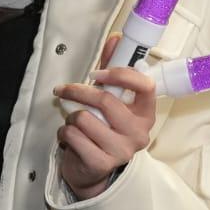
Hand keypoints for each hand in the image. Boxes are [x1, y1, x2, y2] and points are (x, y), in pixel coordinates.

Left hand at [53, 33, 155, 199]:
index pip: (145, 86)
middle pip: (106, 100)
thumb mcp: (109, 97)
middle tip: (63, 90)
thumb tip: (116, 39)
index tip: (96, 73)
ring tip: (75, 124)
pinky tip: (71, 139)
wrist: (92, 169)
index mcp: (146, 113)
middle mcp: (139, 132)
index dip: (120, 74)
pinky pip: (72, 136)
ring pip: (84, 118)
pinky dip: (64, 133)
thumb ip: (111, 69)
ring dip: (71, 117)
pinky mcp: (102, 163)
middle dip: (78, 92)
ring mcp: (122, 150)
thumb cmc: (102, 128)